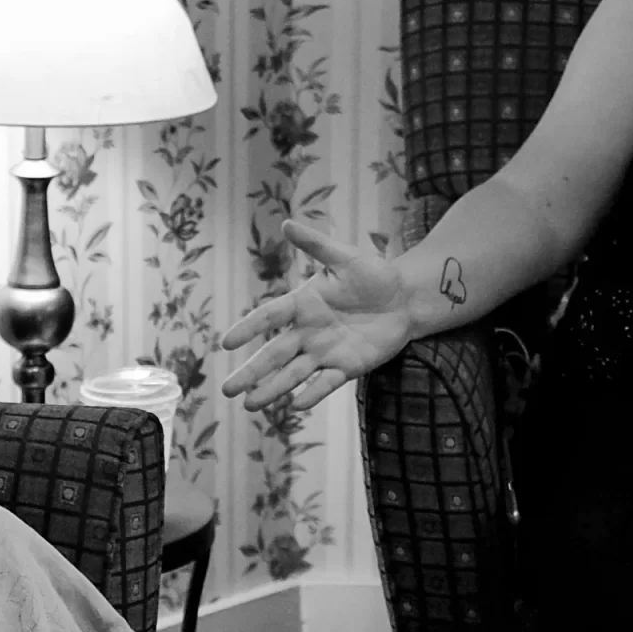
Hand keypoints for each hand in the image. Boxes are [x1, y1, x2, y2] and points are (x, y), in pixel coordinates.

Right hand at [217, 219, 413, 413]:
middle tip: (227, 391)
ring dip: (273, 389)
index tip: (226, 343)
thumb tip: (286, 224)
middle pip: (274, 354)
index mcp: (303, 304)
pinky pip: (327, 383)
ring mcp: (326, 352)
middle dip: (251, 372)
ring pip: (293, 374)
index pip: (269, 316)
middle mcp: (308, 331)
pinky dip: (313, 394)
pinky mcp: (347, 367)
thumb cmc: (374, 274)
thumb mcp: (346, 257)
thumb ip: (316, 245)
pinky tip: (296, 406)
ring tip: (251, 404)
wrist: (406, 298)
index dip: (248, 328)